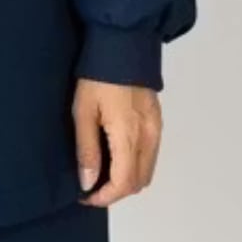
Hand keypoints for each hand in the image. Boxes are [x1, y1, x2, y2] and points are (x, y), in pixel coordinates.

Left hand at [72, 78, 161, 207]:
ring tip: (101, 171)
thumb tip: (88, 182)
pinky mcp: (157, 120)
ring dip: (127, 179)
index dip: (105, 196)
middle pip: (138, 182)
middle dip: (116, 191)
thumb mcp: (83, 111)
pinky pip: (151, 155)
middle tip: (91, 185)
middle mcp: (149, 137)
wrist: (123, 45)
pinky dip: (136, 164)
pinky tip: (116, 154)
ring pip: (147, 171)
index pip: (124, 183)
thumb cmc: (97, 76)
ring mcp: (156, 129)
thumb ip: (87, 149)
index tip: (86, 195)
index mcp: (129, 136)